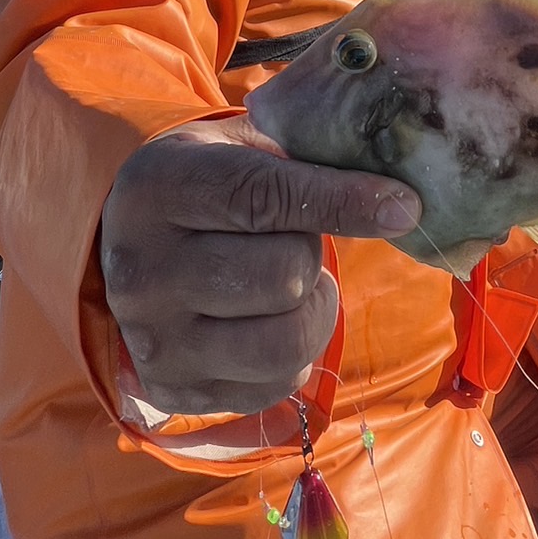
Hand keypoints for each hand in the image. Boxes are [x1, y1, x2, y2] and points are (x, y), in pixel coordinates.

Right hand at [100, 118, 420, 416]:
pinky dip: (297, 351)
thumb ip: (306, 157)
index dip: (342, 200)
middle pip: (283, 274)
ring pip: (285, 340)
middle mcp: (142, 270)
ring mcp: (154, 340)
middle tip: (294, 236)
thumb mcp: (240, 147)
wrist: (133, 246)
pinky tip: (270, 318)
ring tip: (292, 282)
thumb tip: (399, 196)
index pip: (263, 197)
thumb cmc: (210, 183)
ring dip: (313, 308)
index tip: (404, 206)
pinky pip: (276, 383)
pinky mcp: (174, 392)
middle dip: (311, 252)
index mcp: (158, 188)